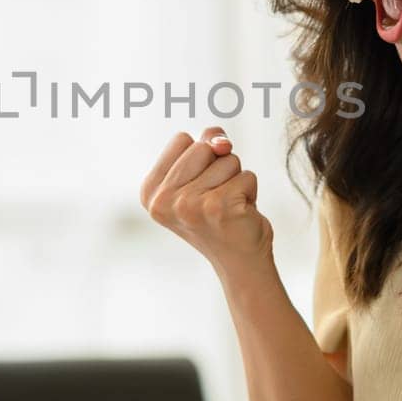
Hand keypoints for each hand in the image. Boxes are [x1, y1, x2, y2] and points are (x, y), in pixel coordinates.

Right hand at [141, 127, 273, 273]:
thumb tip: (222, 142)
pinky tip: (240, 213)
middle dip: (219, 166)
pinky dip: (251, 191)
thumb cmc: (220, 214)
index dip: (200, 157)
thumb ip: (206, 144)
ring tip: (228, 206)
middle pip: (203, 146)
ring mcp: (189, 204)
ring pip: (228, 159)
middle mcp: (164, 200)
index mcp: (151, 191)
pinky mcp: (219, 207)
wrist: (240, 260)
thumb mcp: (201, 175)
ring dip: (236, 179)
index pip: (182, 139)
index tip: (199, 186)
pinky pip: (247, 176)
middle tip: (216, 198)